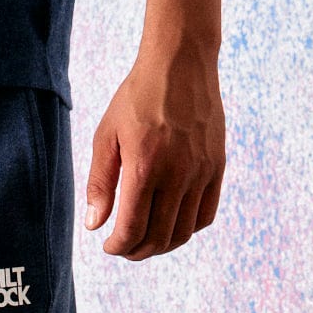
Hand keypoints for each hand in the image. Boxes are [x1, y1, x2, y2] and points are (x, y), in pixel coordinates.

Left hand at [84, 52, 224, 260]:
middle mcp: (176, 174)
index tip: (109, 245)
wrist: (182, 62)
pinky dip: (186, 230)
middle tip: (125, 247)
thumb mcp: (106, 135)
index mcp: (144, 167)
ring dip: (161, 245)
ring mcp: (201, 172)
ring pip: (182, 233)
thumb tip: (94, 226)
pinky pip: (205, 216)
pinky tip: (170, 222)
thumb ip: (99, 183)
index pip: (132, 229)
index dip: (118, 246)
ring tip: (146, 239)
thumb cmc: (137, 98)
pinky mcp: (217, 168)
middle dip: (137, 251)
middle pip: (158, 238)